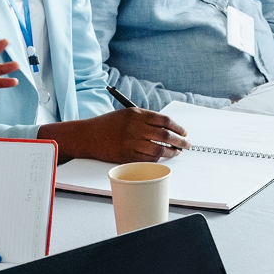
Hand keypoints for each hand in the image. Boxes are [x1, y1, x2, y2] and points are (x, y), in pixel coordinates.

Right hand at [40, 108, 188, 162]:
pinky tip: (162, 158)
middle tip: (187, 145)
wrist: (87, 136)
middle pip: (165, 135)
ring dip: (171, 152)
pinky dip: (158, 159)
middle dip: (180, 141)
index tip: (184, 132)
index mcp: (136, 114)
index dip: (178, 127)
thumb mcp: (126, 114)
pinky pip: (148, 159)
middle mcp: (135, 127)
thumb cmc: (107, 125)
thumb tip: (166, 128)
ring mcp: (131, 142)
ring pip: (159, 149)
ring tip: (176, 152)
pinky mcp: (126, 156)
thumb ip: (145, 119)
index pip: (164, 120)